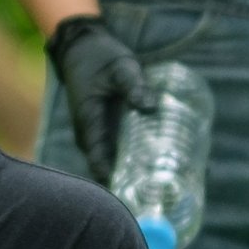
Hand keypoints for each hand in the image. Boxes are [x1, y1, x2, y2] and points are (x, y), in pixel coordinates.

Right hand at [45, 16, 155, 182]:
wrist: (84, 49)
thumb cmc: (101, 58)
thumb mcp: (122, 67)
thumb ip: (134, 87)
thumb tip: (150, 107)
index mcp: (89, 122)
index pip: (98, 161)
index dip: (114, 180)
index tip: (134, 195)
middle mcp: (91, 134)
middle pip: (108, 169)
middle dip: (129, 184)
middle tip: (158, 199)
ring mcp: (98, 134)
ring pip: (113, 163)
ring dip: (133, 175)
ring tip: (164, 189)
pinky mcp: (107, 131)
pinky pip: (118, 153)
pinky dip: (134, 162)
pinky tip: (159, 169)